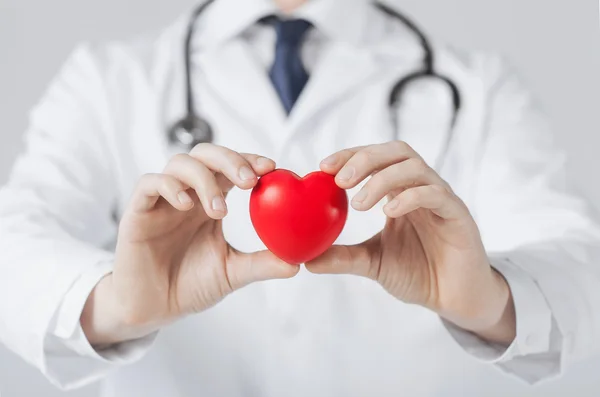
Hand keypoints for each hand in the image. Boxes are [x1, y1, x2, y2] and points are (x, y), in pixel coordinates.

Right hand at [82, 144, 297, 345]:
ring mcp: (161, 201)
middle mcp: (187, 195)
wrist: (153, 310)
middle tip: (249, 181)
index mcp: (209, 202)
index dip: (249, 160)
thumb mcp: (232, 273)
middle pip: (206, 154)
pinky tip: (187, 205)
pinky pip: (149, 183)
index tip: (271, 168)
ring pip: (179, 163)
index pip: (230, 167)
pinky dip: (170, 187)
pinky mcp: (137, 213)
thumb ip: (262, 264)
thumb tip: (298, 262)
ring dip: (204, 179)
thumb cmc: (189, 286)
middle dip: (230, 160)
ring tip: (219, 210)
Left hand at [307, 141, 514, 343]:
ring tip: (359, 204)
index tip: (323, 167)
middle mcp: (421, 188)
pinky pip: (435, 194)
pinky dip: (409, 197)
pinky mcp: (458, 215)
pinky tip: (389, 211)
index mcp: (400, 192)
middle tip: (339, 179)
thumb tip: (307, 259)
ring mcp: (441, 199)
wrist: (456, 299)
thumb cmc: (419, 274)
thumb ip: (344, 257)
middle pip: (396, 151)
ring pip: (415, 167)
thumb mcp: (373, 263)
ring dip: (382, 178)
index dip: (350, 155)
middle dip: (364, 158)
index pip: (376, 158)